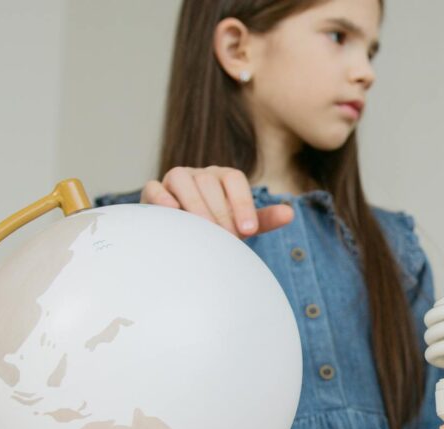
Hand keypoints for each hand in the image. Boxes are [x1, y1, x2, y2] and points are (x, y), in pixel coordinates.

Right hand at [142, 166, 293, 237]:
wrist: (186, 236)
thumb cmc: (218, 228)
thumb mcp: (241, 225)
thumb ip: (263, 219)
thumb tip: (290, 213)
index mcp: (223, 177)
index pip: (234, 179)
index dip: (243, 204)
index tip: (248, 231)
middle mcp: (199, 174)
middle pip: (209, 182)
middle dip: (220, 212)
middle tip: (227, 238)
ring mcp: (175, 180)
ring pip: (182, 179)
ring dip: (195, 205)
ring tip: (204, 229)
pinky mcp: (153, 191)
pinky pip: (154, 188)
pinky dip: (162, 198)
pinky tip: (173, 213)